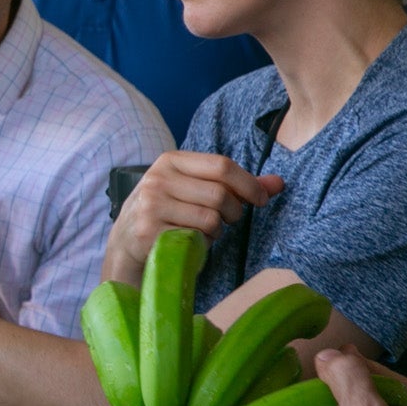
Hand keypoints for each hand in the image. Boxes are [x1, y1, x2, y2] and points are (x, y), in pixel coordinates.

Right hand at [102, 151, 282, 285]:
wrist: (127, 241)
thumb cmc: (169, 212)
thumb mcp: (197, 189)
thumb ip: (236, 185)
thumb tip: (279, 183)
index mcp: (170, 161)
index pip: (222, 165)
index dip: (249, 184)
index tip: (261, 199)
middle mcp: (158, 179)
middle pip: (220, 194)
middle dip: (234, 212)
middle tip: (228, 220)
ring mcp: (151, 206)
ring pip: (211, 218)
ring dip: (217, 230)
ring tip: (204, 230)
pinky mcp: (150, 232)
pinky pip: (197, 238)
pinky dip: (202, 243)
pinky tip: (191, 241)